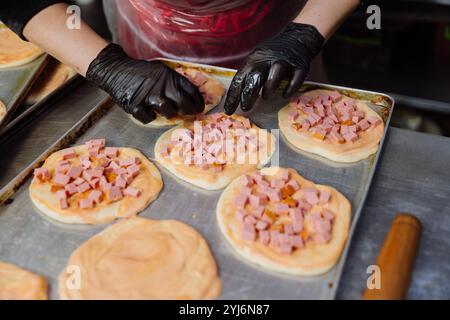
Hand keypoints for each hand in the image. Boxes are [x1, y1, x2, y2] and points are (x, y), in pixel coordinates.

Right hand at [86, 44, 203, 123]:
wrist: (115, 69)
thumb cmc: (141, 72)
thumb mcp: (161, 71)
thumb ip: (174, 82)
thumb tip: (193, 96)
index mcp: (169, 76)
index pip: (191, 91)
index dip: (199, 101)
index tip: (200, 107)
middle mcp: (161, 86)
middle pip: (184, 104)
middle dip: (189, 110)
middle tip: (188, 113)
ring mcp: (148, 96)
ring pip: (169, 112)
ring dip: (169, 113)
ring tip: (164, 108)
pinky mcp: (135, 105)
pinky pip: (149, 118)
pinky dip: (149, 116)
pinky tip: (148, 110)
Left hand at [224, 23, 324, 114]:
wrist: (296, 38)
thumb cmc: (272, 56)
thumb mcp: (256, 62)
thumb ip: (248, 77)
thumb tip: (235, 99)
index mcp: (254, 60)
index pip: (240, 79)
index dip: (233, 95)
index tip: (228, 110)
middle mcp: (268, 60)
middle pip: (255, 76)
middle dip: (248, 93)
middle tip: (245, 107)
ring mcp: (284, 62)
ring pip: (275, 72)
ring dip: (269, 86)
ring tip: (265, 98)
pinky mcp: (299, 66)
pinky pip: (295, 77)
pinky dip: (290, 86)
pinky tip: (285, 95)